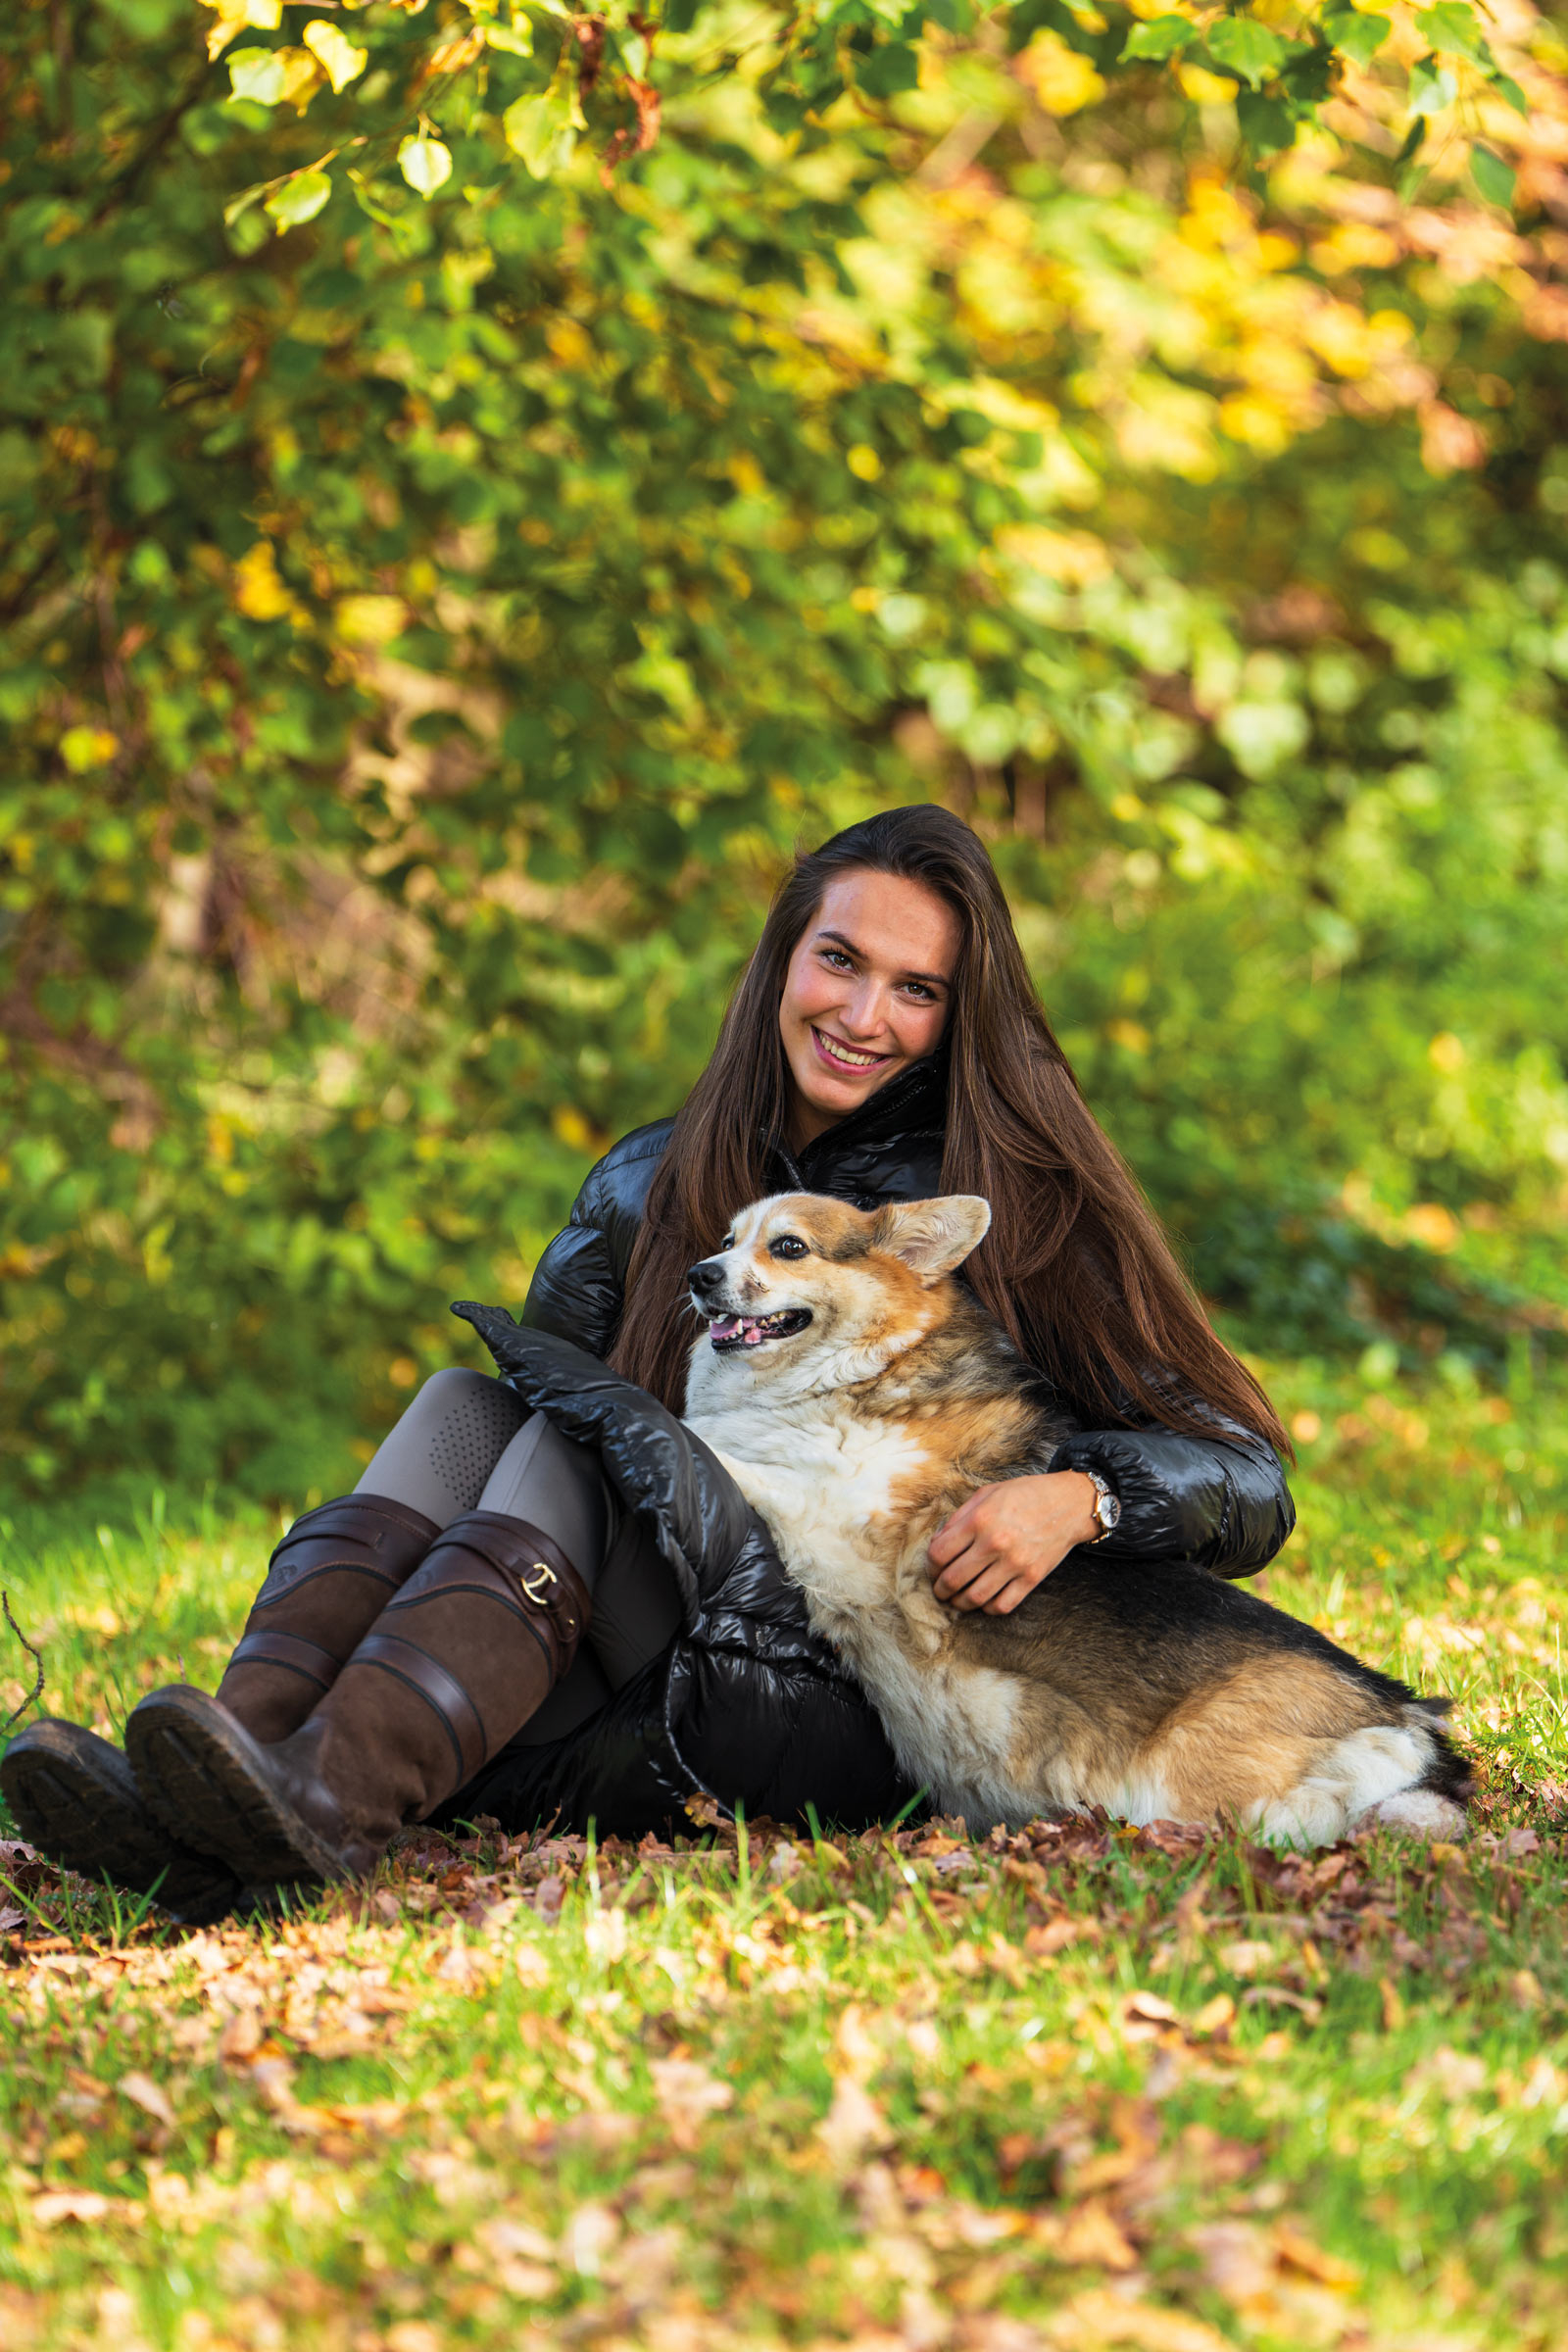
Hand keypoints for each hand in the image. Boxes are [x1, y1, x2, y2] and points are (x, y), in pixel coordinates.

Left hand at [928, 1472, 1101, 1615]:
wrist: (1069, 1504)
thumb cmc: (1025, 1495)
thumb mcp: (987, 1494)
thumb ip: (959, 1518)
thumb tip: (937, 1544)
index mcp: (979, 1520)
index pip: (939, 1554)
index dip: (930, 1565)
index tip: (934, 1568)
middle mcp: (995, 1543)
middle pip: (953, 1580)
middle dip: (940, 1589)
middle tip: (940, 1590)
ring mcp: (1015, 1563)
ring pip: (975, 1597)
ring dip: (960, 1603)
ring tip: (957, 1600)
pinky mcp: (1032, 1578)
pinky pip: (1002, 1605)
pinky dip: (988, 1608)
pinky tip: (984, 1601)